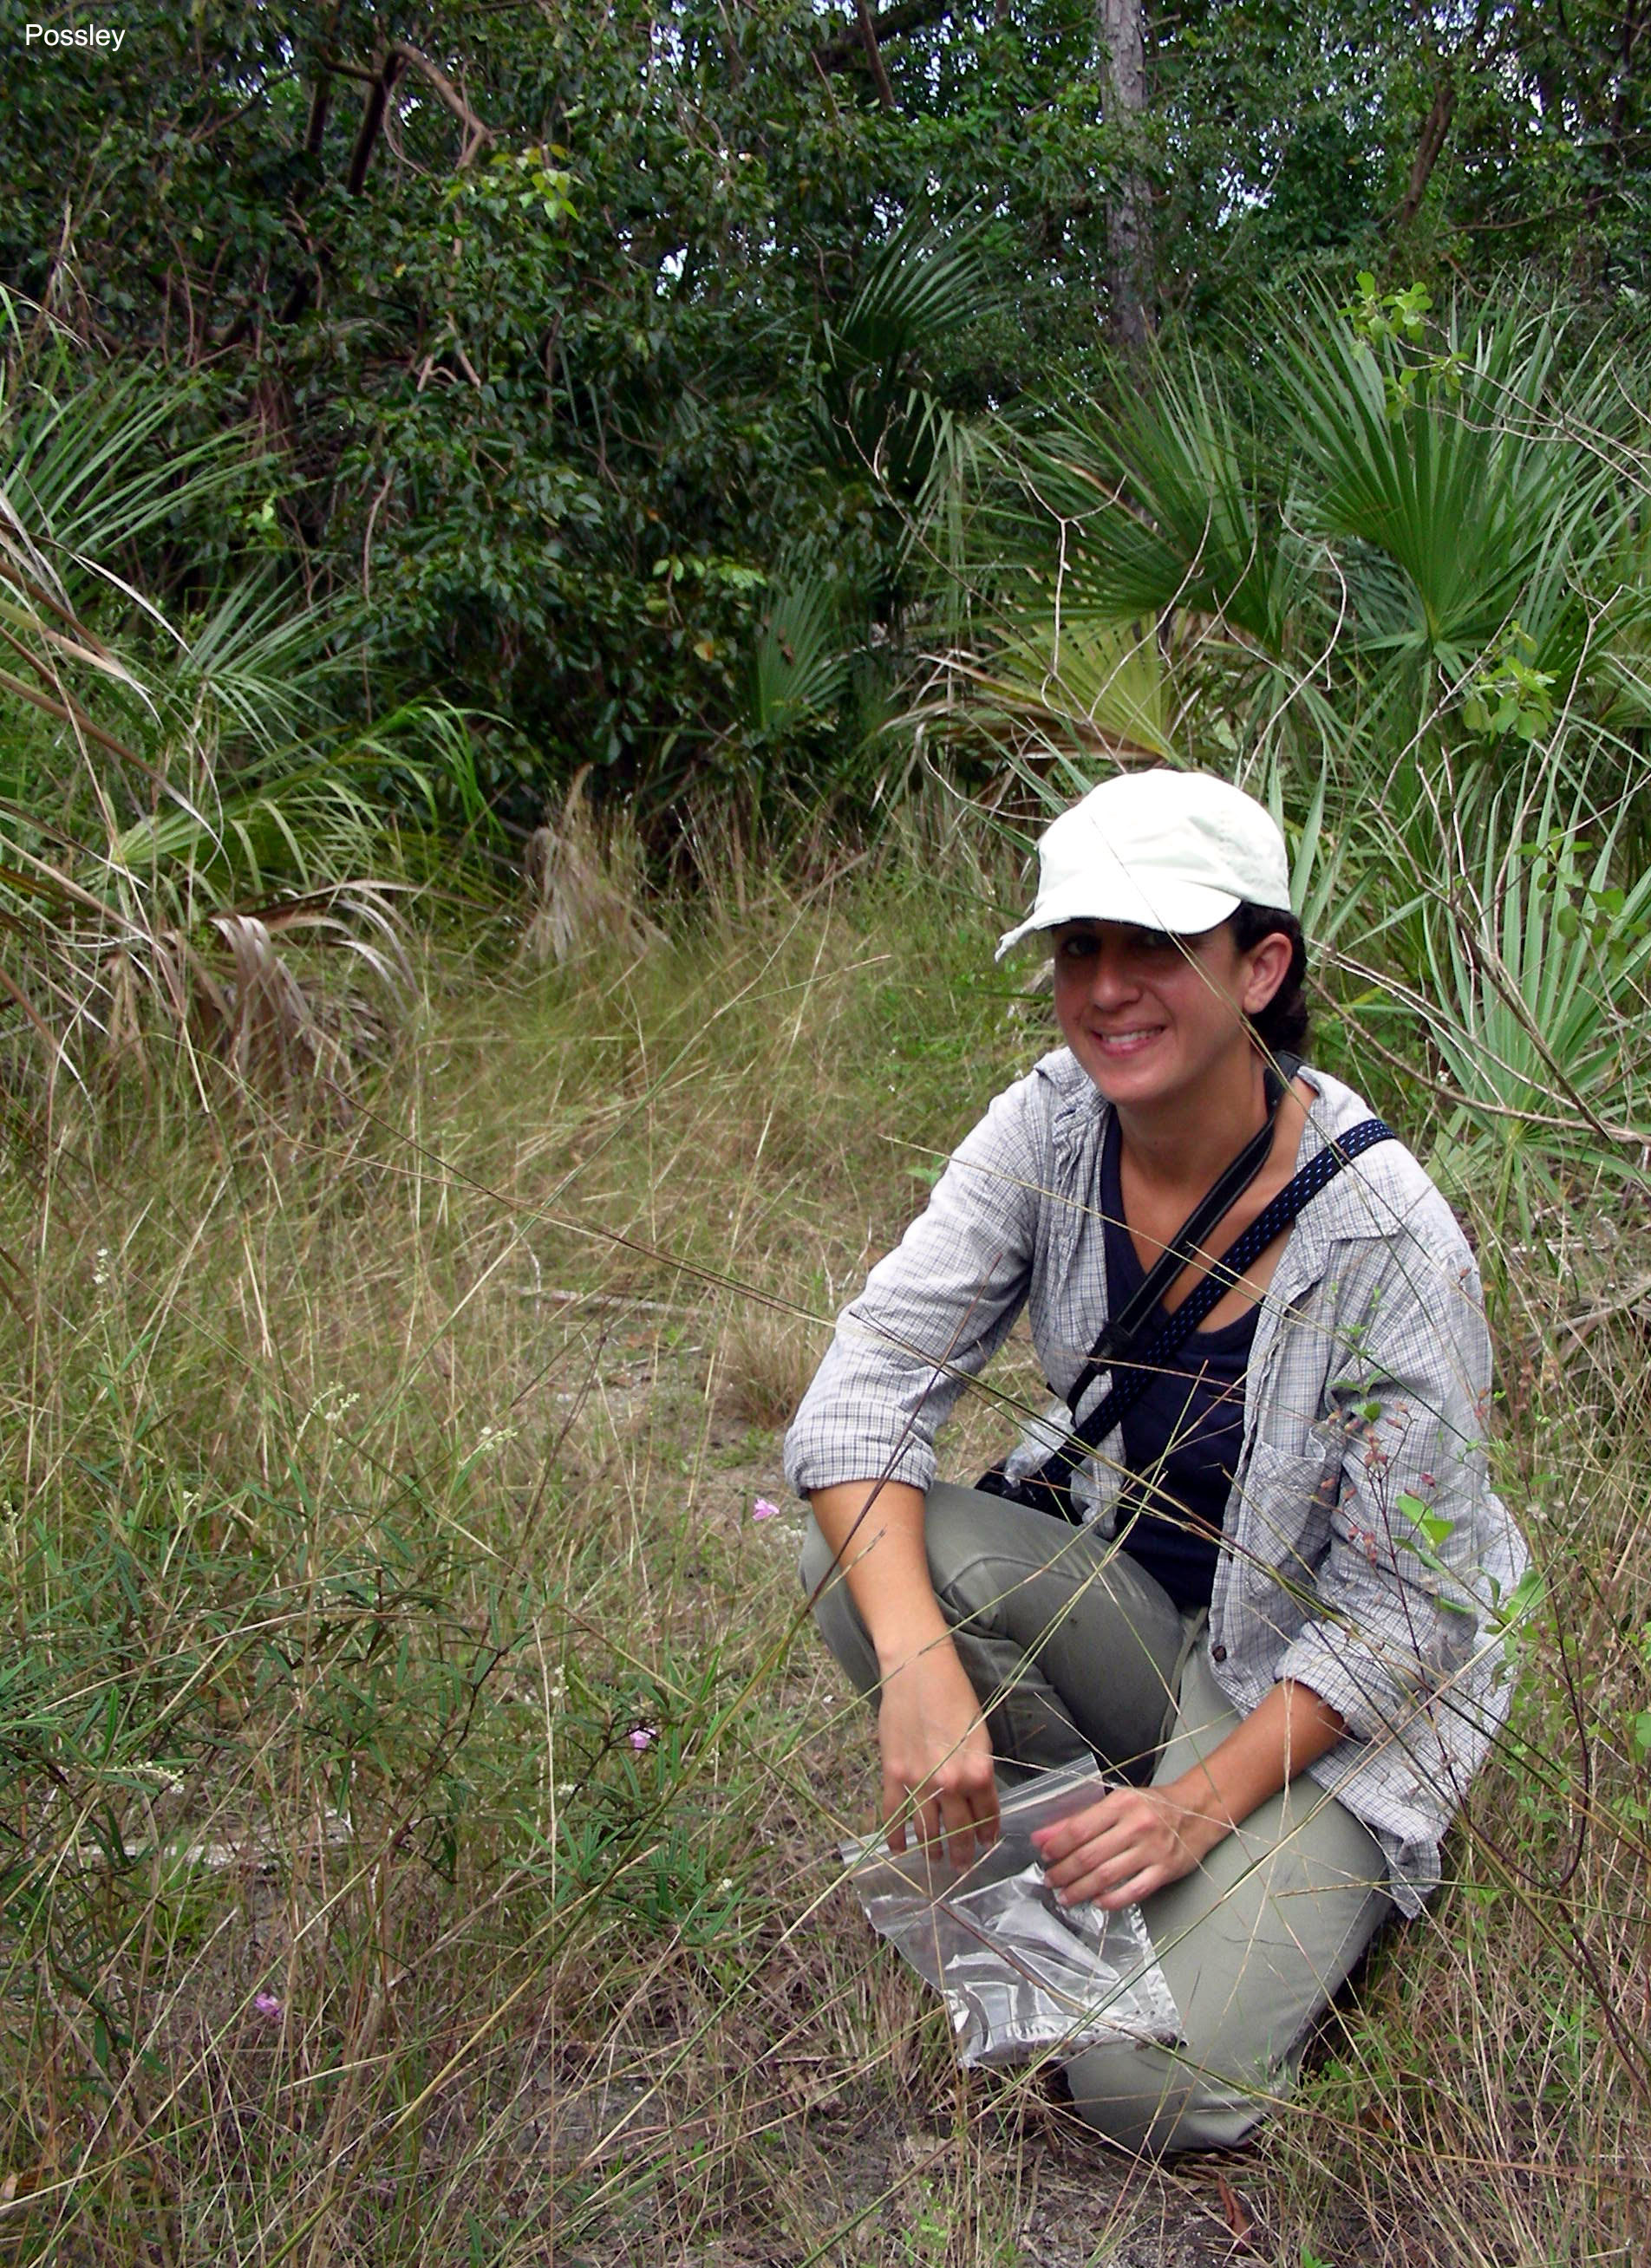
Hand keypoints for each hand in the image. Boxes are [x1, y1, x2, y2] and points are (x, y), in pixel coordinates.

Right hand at [876, 1638, 998, 1866]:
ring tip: (937, 1862)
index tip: (987, 1844)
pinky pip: (894, 1814)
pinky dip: (896, 1837)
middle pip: (958, 1829)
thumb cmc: (953, 1694)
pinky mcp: (893, 1774)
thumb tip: (975, 1795)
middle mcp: (950, 1782)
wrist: (917, 1670)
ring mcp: (919, 1781)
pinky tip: (900, 1850)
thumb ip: (977, 1767)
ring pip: (927, 1829)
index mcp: (977, 1770)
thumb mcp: (978, 1732)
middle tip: (963, 1865)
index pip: (986, 1813)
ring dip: (933, 1851)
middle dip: (962, 1852)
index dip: (987, 1832)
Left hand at [1031, 1779, 1226, 1910]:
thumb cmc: (1153, 1806)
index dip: (1057, 1845)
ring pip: (1106, 1876)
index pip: (1080, 1828)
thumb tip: (1044, 1835)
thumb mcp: (1118, 1802)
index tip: (1044, 1854)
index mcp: (1122, 1803)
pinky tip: (1096, 1902)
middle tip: (1050, 1880)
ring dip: (1080, 1889)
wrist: (1197, 1813)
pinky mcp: (1164, 1871)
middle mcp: (1136, 1826)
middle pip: (1090, 1855)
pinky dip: (1111, 1900)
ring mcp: (1152, 1850)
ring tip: (1065, 1896)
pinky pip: (1133, 1891)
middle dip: (1063, 1871)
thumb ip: (1082, 1818)